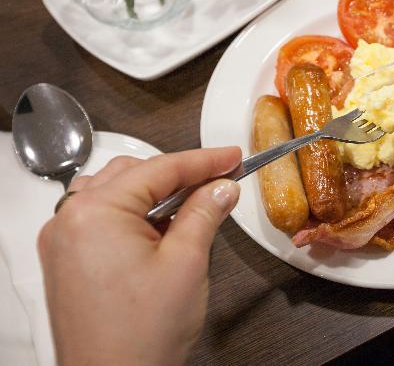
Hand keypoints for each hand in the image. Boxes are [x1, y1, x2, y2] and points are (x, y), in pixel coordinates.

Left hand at [37, 147, 241, 365]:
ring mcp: (62, 241)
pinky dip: (133, 213)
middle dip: (179, 176)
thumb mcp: (186, 263)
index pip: (159, 169)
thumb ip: (204, 214)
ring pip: (115, 192)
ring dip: (155, 193)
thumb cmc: (142, 334)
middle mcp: (69, 219)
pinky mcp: (66, 261)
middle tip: (220, 181)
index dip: (203, 161)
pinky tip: (162, 228)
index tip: (233, 157)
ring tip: (193, 205)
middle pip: (134, 174)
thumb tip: (222, 186)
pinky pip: (101, 217)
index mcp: (95, 212)